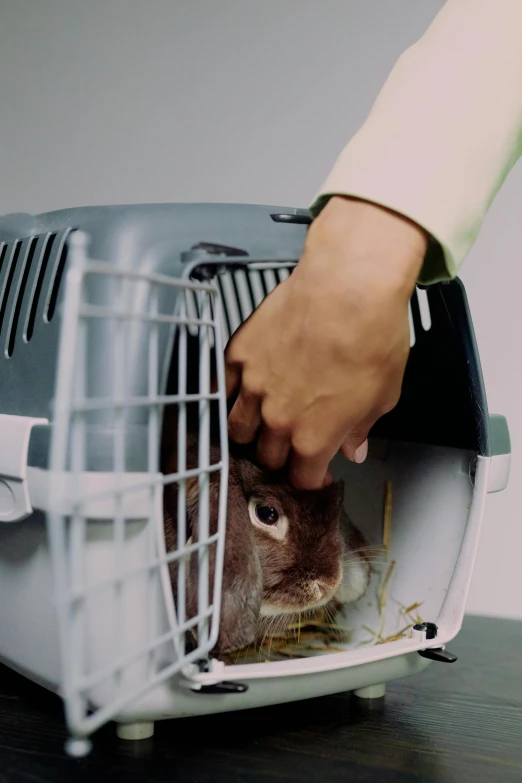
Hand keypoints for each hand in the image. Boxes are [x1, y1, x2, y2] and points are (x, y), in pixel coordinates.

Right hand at [225, 196, 427, 489]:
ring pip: (237, 429)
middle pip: (266, 456)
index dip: (311, 478)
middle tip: (292, 442)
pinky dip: (232, 395)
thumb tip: (354, 449)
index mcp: (314, 438)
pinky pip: (224, 388)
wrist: (348, 287)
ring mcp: (253, 388)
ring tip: (261, 421)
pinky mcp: (239, 356)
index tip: (317, 470)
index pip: (302, 478)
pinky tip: (243, 390)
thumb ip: (360, 428)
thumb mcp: (383, 395)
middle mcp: (277, 421)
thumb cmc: (374, 338)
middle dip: (280, 456)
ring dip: (250, 432)